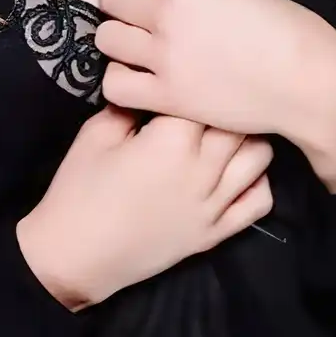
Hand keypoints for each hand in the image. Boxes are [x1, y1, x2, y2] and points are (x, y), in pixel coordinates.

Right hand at [16, 105, 273, 310]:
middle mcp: (202, 171)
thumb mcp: (94, 135)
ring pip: (258, 158)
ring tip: (225, 129)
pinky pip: (258, 202)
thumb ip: (127, 106)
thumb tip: (146, 86)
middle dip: (224, 106)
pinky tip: (237, 171)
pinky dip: (257, 181)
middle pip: (237, 123)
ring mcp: (214, 205)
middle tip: (206, 99)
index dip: (191, 84)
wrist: (77, 255)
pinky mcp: (216, 232)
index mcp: (170, 142)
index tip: (177, 81)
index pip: (201, 97)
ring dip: (247, 138)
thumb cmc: (79, 190)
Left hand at [93, 0, 335, 138]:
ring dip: (119, 40)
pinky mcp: (166, 96)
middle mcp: (167, 12)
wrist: (311, 82)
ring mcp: (163, 56)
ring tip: (139, 47)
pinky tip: (141, 79)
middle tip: (138, 15)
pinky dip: (122, 81)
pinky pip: (114, 85)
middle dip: (122, 2)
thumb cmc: (289, 30)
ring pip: (106, 38)